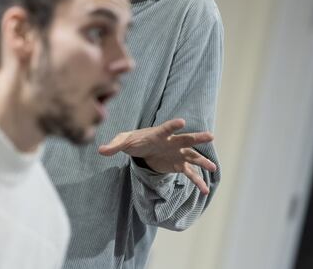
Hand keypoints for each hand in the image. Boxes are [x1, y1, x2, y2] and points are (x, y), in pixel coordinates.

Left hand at [97, 119, 215, 194]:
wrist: (142, 148)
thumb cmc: (133, 141)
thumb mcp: (123, 141)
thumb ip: (113, 146)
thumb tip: (100, 150)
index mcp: (158, 134)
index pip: (166, 128)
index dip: (173, 125)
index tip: (182, 122)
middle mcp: (171, 142)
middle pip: (185, 139)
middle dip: (197, 138)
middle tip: (210, 136)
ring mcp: (177, 153)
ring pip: (192, 156)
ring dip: (202, 161)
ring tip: (213, 168)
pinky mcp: (178, 165)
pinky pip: (190, 173)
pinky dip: (197, 181)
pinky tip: (204, 191)